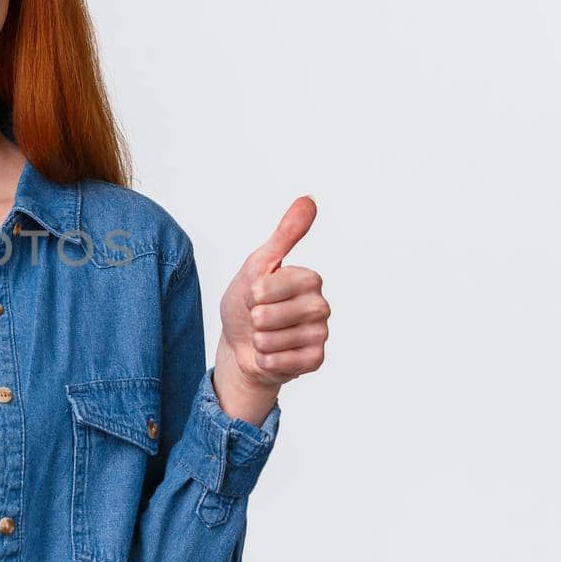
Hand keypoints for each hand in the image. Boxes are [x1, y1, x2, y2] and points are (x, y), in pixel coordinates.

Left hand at [213, 196, 328, 412]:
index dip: (256, 292)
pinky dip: (267, 360)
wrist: (239, 347)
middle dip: (254, 318)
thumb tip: (308, 200)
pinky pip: (283, 361)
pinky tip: (271, 355)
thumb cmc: (247, 304)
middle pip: (274, 314)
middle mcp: (320, 305)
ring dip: (258, 341)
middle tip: (258, 318)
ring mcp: (320, 334)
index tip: (254, 294)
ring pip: (276, 339)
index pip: (279, 284)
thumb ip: (284, 236)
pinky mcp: (316, 360)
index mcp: (308, 279)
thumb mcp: (258, 266)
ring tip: (263, 337)